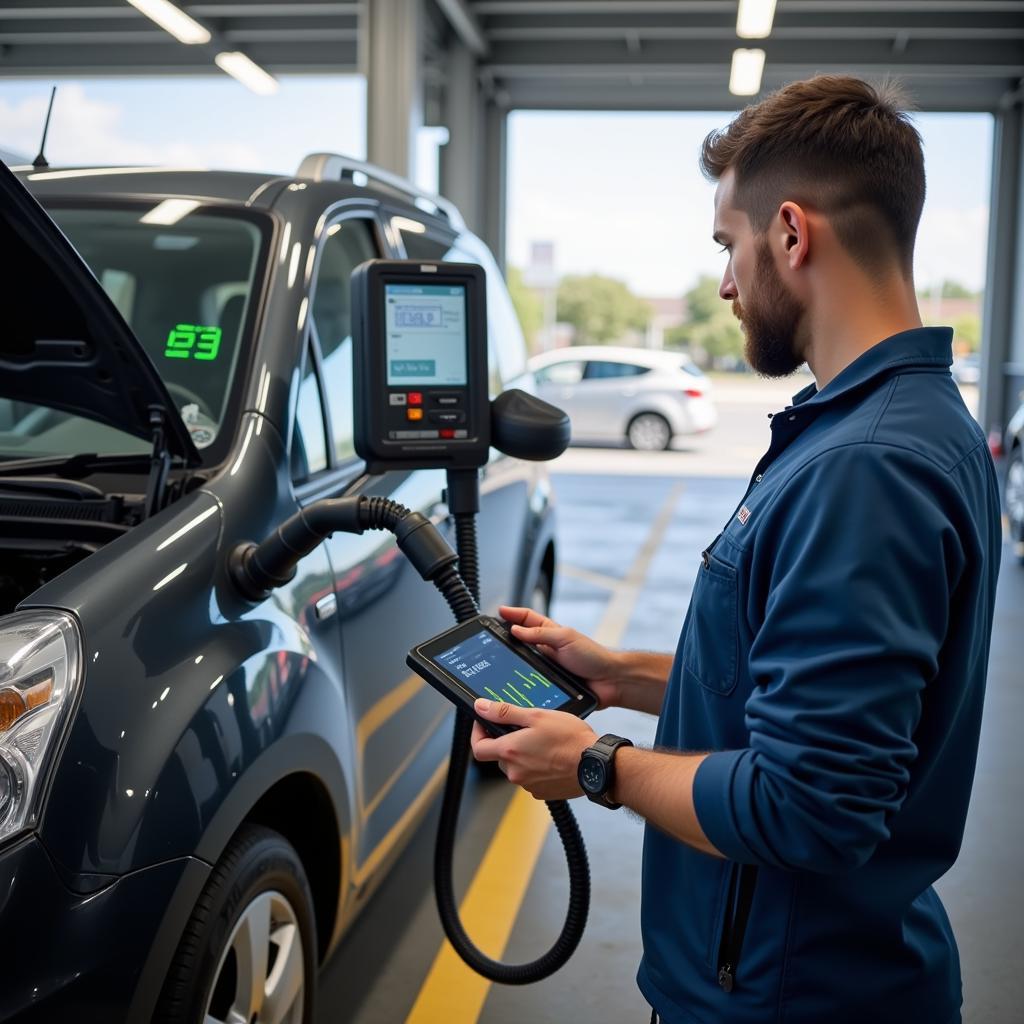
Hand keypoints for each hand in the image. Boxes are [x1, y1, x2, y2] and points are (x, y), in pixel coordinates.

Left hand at [470, 698, 597, 800]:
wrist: (596, 765)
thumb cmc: (570, 739)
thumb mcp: (537, 716)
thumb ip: (505, 712)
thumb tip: (481, 707)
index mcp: (510, 752)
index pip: (478, 748)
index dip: (478, 734)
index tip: (485, 724)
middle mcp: (515, 772)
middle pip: (499, 756)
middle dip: (508, 742)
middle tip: (526, 728)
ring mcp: (528, 785)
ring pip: (517, 766)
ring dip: (524, 754)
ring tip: (545, 742)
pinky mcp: (542, 792)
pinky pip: (531, 777)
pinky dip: (537, 766)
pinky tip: (552, 756)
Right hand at [498, 605, 622, 709]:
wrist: (610, 682)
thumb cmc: (593, 656)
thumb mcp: (565, 638)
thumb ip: (540, 633)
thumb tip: (516, 629)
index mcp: (551, 633)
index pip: (527, 619)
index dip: (513, 614)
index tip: (499, 611)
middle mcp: (547, 649)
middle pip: (520, 641)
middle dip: (504, 638)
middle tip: (489, 638)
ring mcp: (546, 667)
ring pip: (522, 663)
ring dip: (510, 663)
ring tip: (494, 662)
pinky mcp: (547, 684)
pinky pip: (529, 682)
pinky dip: (519, 682)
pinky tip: (509, 685)